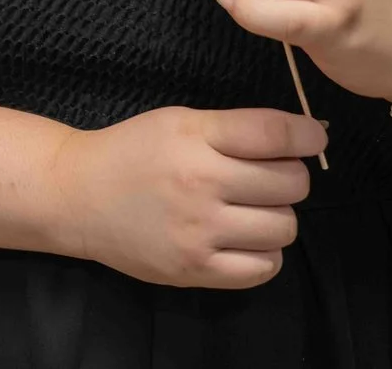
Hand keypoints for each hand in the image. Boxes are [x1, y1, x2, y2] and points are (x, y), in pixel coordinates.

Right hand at [47, 106, 323, 287]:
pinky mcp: (195, 269)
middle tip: (266, 177)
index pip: (273, 134)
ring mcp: (198, 231)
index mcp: (193, 137)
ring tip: (250, 209)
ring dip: (276, 216)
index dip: (307, 134)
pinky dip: (265, 253)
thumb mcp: (177, 121)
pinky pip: (264, 267)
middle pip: (290, 183)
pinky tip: (244, 238)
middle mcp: (199, 184)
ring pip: (285, 227)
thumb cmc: (132, 152)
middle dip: (289, 177)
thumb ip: (235, 128)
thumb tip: (305, 137)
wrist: (78, 197)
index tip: (314, 136)